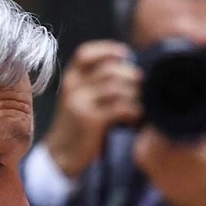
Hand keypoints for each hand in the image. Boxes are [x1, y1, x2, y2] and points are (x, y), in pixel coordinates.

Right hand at [43, 40, 142, 177]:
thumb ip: (98, 84)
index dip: (108, 50)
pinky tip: (136, 118)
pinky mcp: (90, 120)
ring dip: (135, 95)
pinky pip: (120, 108)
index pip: (86, 54)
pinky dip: (134, 111)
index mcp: (70, 79)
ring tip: (142, 104)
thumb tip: (133, 71)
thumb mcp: (82, 100)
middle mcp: (73, 87)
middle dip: (130, 74)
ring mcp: (80, 103)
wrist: (62, 156)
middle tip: (143, 83)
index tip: (126, 54)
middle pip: (109, 70)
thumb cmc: (79, 127)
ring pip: (117, 88)